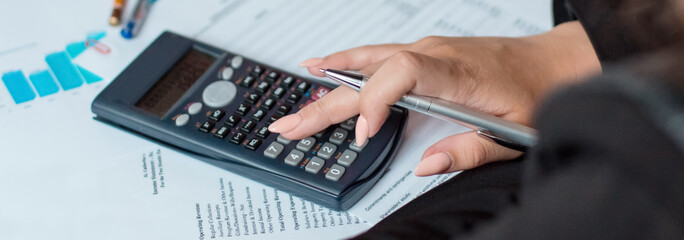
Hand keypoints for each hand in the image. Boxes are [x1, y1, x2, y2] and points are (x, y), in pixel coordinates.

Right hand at [269, 22, 599, 175]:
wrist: (553, 63)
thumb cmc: (537, 92)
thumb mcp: (514, 133)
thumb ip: (469, 149)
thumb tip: (425, 166)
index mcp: (458, 74)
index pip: (402, 73)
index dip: (374, 101)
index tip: (362, 133)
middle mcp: (437, 55)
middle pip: (371, 73)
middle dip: (328, 104)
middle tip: (291, 127)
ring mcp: (428, 50)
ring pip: (367, 63)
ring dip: (328, 84)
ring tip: (296, 103)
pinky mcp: (425, 53)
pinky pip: (377, 55)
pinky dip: (347, 63)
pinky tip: (325, 65)